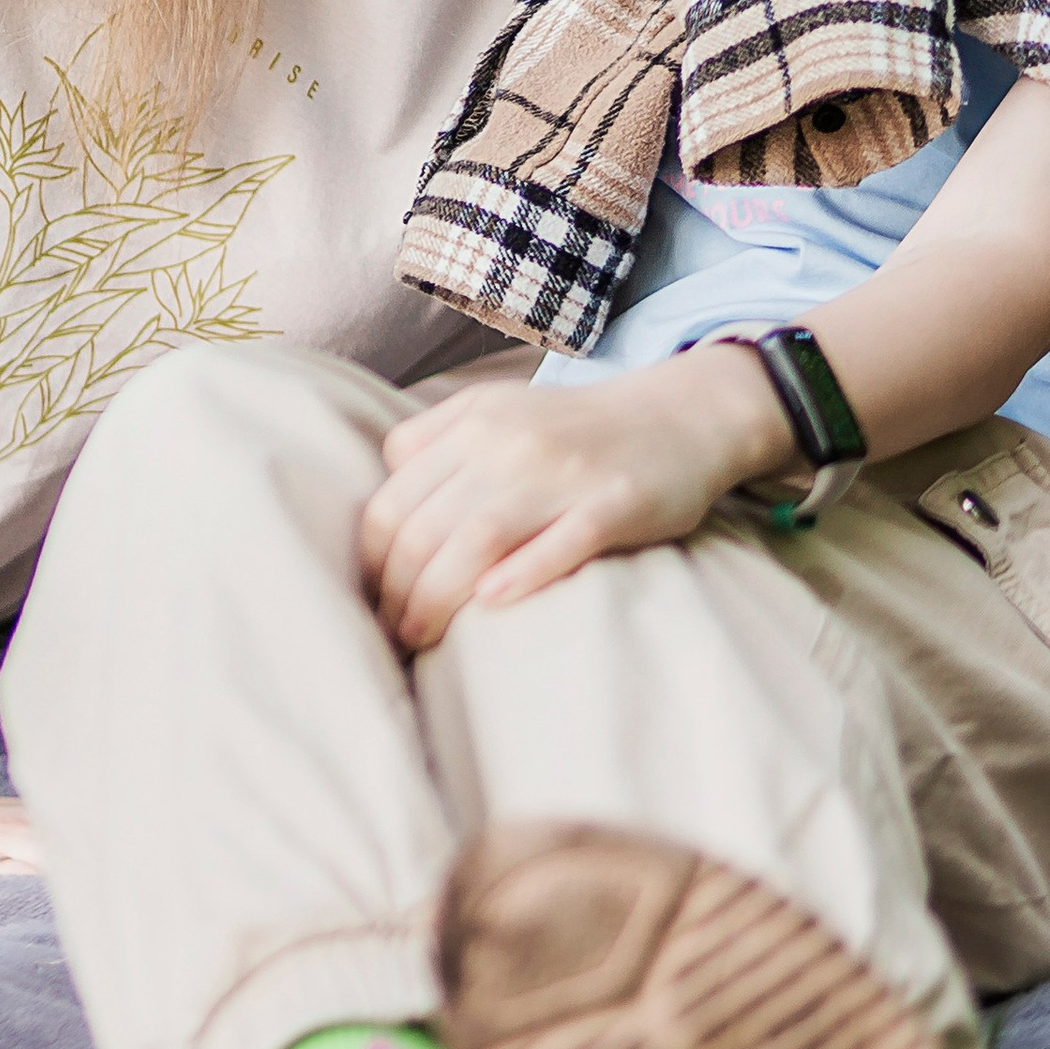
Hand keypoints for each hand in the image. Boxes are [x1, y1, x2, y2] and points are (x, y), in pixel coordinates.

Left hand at [358, 344, 789, 650]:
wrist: (676, 417)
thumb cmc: (573, 431)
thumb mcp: (496, 411)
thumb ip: (434, 440)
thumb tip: (382, 499)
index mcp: (473, 421)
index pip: (395, 499)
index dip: (374, 559)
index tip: (375, 599)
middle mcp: (510, 441)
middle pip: (427, 526)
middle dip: (397, 591)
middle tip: (393, 635)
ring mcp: (564, 471)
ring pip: (479, 537)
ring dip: (438, 597)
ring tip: (422, 637)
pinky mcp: (615, 502)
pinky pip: (564, 541)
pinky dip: (524, 572)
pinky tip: (493, 603)